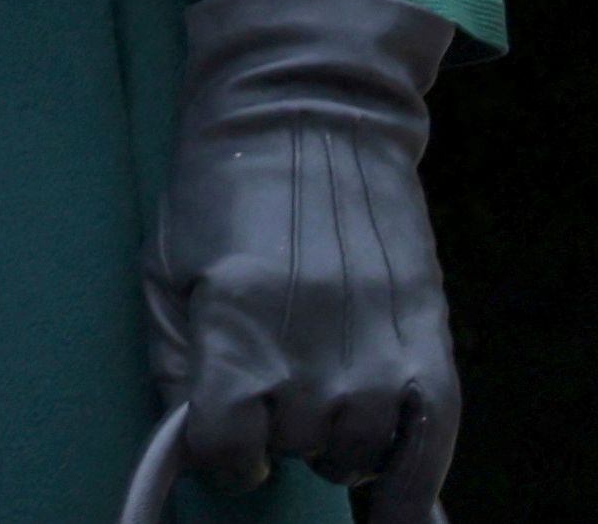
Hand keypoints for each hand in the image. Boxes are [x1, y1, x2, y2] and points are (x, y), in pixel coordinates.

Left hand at [143, 0, 462, 522]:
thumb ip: (174, 364)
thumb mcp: (167, 265)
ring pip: (354, 454)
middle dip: (274, 425)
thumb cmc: (223, 186)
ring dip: (333, 439)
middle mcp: (313, 349)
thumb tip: (185, 451)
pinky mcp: (430, 345)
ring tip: (321, 384)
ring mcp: (378, 351)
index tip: (221, 440)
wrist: (312, 113)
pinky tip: (404, 522)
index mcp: (237, 324)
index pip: (226, 446)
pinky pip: (428, 451)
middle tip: (272, 367)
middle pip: (291, 447)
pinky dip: (414, 496)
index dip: (219, 454)